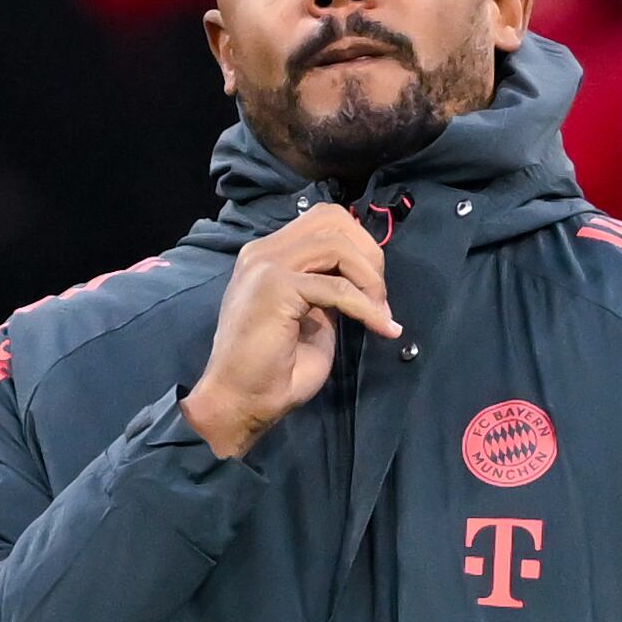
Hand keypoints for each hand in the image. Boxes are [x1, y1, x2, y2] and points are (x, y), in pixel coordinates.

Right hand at [181, 203, 399, 458]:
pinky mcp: (275, 286)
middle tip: (381, 297)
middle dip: (368, 253)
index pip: (324, 221)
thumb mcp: (312, 317)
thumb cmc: (274, 371)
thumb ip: (329, 289)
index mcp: (268, 255)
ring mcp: (265, 265)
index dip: (359, 246)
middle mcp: (263, 252)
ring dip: (370, 279)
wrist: (240, 402)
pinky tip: (380, 326)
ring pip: (337, 246)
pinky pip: (337, 287)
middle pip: (332, 219)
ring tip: (380, 314)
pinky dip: (366, 307)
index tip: (375, 289)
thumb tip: (363, 277)